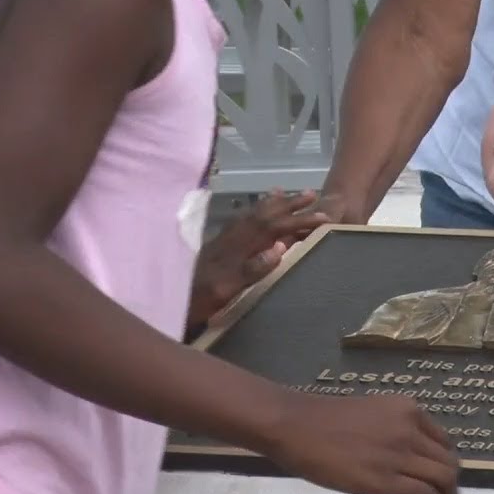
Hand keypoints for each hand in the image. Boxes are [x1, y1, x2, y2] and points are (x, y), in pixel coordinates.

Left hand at [188, 189, 335, 326]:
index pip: (275, 227)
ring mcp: (224, 238)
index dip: (300, 221)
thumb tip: (280, 247)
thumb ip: (253, 268)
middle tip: (313, 193)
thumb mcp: (227, 289)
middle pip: (265, 214)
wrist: (170, 300)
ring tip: (287, 193)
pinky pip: (242, 219)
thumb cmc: (201, 299)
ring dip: (273, 203)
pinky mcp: (218, 244)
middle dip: (290, 204)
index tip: (323, 217)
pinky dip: (254, 211)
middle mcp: (232, 237)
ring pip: (253, 213)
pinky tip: (256, 211)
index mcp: (239, 247)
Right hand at [269, 393, 459, 493]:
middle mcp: (410, 429)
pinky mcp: (385, 481)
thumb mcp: (373, 413)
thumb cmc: (323, 420)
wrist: (296, 426)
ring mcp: (399, 454)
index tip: (444, 478)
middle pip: (448, 461)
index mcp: (408, 410)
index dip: (447, 462)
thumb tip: (408, 455)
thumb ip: (395, 428)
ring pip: (443, 478)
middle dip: (452, 484)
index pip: (443, 441)